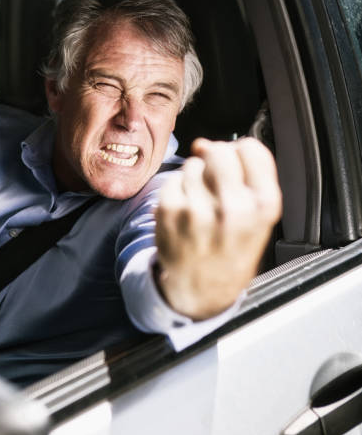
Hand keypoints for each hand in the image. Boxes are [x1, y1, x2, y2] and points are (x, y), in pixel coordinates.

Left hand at [154, 137, 281, 319]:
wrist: (201, 290)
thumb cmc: (231, 248)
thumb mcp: (256, 216)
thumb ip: (243, 174)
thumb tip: (203, 144)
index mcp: (263, 207)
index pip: (251, 149)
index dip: (241, 155)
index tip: (238, 169)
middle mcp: (233, 208)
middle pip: (220, 151)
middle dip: (216, 161)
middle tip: (216, 185)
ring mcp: (198, 210)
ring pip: (194, 164)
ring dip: (195, 178)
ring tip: (201, 206)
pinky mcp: (169, 211)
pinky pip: (173, 179)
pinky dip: (177, 190)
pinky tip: (185, 212)